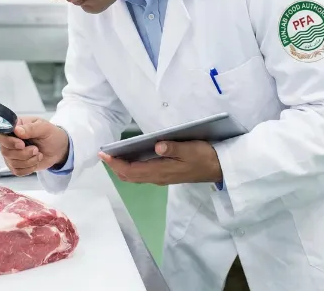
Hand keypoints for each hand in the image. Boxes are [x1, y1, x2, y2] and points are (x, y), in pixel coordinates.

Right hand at [0, 117, 69, 175]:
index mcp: (14, 128)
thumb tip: (17, 130)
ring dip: (28, 161)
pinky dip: (29, 168)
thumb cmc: (51, 135)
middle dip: (23, 153)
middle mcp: (10, 141)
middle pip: (5, 151)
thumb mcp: (44, 128)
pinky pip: (17, 171)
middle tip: (36, 149)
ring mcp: (12, 154)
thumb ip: (31, 128)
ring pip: (12, 162)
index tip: (21, 144)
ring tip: (38, 154)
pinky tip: (35, 161)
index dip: (8, 142)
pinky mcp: (17, 165)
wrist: (58, 149)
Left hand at [99, 140, 222, 185]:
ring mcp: (161, 178)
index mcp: (161, 171)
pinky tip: (130, 158)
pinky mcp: (165, 175)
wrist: (218, 169)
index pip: (132, 170)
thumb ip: (174, 148)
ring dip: (122, 169)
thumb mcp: (191, 149)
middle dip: (115, 167)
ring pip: (135, 177)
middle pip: (130, 176)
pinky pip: (142, 175)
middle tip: (104, 154)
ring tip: (113, 156)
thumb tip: (158, 146)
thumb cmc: (204, 157)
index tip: (104, 155)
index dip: (116, 164)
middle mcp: (158, 177)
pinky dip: (131, 169)